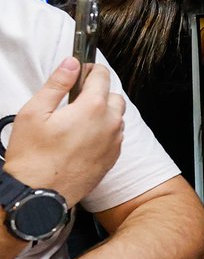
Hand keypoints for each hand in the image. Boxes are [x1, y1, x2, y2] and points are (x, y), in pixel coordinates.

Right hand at [3, 57, 123, 205]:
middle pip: (114, 95)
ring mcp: (113, 143)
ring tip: (76, 119)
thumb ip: (56, 84)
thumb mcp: (34, 112)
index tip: (80, 71)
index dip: (90, 69)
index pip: (102, 76)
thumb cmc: (32, 157)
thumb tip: (71, 64)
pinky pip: (114, 136)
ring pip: (116, 116)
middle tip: (74, 98)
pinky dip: (103, 130)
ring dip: (102, 112)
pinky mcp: (112, 158)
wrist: (38, 194)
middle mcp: (109, 124)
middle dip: (98, 91)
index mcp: (92, 108)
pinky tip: (81, 137)